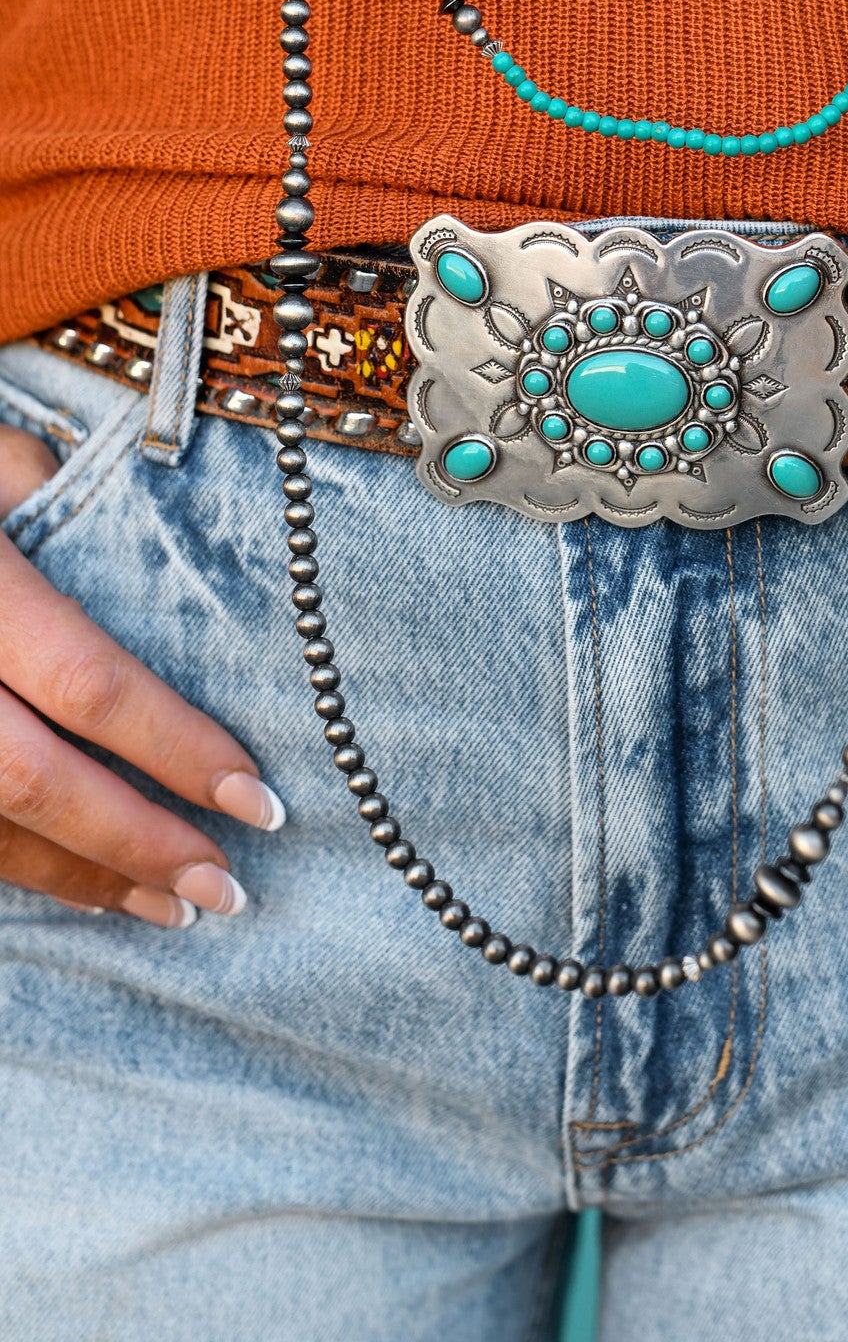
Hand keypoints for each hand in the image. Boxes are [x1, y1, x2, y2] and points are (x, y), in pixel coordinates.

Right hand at [0, 425, 283, 923]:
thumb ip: (70, 508)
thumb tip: (161, 571)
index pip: (88, 684)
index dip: (175, 748)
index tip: (255, 797)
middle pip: (34, 780)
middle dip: (137, 843)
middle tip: (228, 888)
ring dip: (83, 878)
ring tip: (174, 906)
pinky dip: (23, 869)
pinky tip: (84, 884)